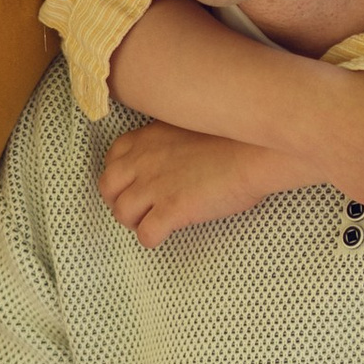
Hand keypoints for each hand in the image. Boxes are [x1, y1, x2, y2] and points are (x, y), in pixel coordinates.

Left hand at [99, 124, 313, 245]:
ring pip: (121, 213)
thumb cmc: (235, 136)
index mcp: (147, 138)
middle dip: (120, 200)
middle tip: (140, 208)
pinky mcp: (171, 211)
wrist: (255, 151)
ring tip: (154, 223)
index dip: (122, 175)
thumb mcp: (191, 124)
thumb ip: (170, 139)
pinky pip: (145, 235)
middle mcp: (143, 161)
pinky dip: (152, 238)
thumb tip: (172, 156)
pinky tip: (167, 234)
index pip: (112, 158)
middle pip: (108, 187)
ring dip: (135, 221)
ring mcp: (154, 187)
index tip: (136, 182)